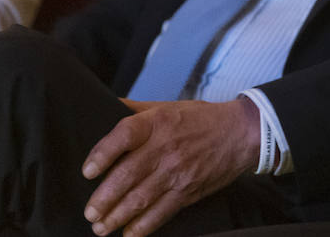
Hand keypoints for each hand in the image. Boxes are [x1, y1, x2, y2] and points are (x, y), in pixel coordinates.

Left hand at [81, 98, 258, 236]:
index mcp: (158, 122)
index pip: (124, 136)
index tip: (87, 171)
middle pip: (128, 174)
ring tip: (101, 227)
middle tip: (90, 212)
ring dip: (117, 216)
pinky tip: (129, 233)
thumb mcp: (167, 106)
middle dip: (104, 198)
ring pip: (141, 198)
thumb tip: (104, 105)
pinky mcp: (189, 190)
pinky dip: (144, 226)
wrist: (242, 132)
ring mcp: (178, 171)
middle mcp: (166, 147)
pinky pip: (162, 212)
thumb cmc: (201, 119)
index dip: (102, 154)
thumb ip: (135, 110)